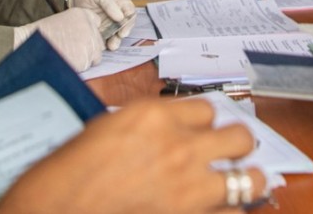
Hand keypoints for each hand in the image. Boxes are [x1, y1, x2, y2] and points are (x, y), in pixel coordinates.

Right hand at [0, 98, 267, 213]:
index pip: (207, 108)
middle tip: (230, 153)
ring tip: (241, 185)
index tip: (202, 131)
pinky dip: (227, 213)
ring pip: (250, 179)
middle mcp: (179, 147)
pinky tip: (217, 211)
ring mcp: (189, 189)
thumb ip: (144, 128)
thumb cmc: (61, 180)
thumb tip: (167, 132)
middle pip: (239, 136)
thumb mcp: (102, 132)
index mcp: (152, 117)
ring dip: (245, 182)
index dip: (204, 123)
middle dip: (235, 145)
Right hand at [13, 8, 104, 70]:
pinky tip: (66, 60)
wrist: (30, 45)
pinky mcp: (86, 56)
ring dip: (84, 58)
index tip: (79, 37)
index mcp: (83, 13)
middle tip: (70, 49)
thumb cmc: (43, 35)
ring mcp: (89, 41)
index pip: (97, 23)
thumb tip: (93, 38)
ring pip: (95, 55)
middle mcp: (89, 25)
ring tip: (67, 54)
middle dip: (88, 48)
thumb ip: (80, 26)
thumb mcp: (63, 21)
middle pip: (98, 41)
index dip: (90, 33)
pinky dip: (79, 66)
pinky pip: (88, 65)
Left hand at [67, 0, 136, 49]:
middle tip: (120, 35)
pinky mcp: (105, 33)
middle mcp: (119, 15)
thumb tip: (120, 17)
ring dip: (117, 40)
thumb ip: (109, 3)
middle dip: (125, 31)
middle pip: (127, 24)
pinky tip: (105, 46)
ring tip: (112, 44)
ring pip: (119, 34)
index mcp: (121, 3)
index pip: (130, 11)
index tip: (123, 23)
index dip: (129, 18)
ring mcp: (112, 25)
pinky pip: (109, 40)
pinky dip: (108, 44)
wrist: (75, 1)